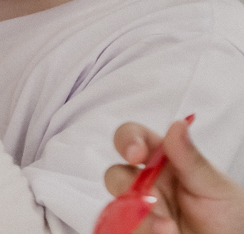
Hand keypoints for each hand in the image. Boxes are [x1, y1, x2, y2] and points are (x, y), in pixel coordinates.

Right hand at [105, 119, 243, 233]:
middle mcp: (147, 183)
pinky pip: (122, 228)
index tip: (135, 154)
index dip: (127, 141)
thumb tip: (177, 124)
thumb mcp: (216, 185)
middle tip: (151, 201)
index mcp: (163, 160)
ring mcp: (141, 209)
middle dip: (127, 186)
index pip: (134, 138)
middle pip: (116, 174)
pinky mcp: (139, 229)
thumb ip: (191, 158)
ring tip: (169, 229)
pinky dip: (139, 231)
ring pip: (118, 205)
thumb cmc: (230, 215)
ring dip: (139, 218)